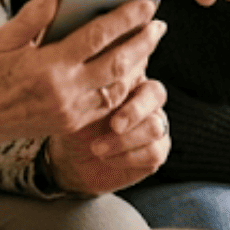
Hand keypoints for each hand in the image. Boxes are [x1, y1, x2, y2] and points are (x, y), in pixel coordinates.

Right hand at [0, 0, 163, 157]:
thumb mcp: (2, 39)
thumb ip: (32, 16)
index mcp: (47, 66)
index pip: (96, 38)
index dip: (124, 19)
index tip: (145, 3)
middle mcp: (64, 92)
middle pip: (117, 64)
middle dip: (142, 42)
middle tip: (159, 24)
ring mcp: (70, 112)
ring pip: (118, 87)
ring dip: (139, 64)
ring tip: (148, 42)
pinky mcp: (71, 124)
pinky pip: (107, 104)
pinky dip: (124, 85)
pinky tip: (131, 68)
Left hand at [47, 80, 170, 194]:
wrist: (72, 160)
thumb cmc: (75, 126)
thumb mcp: (77, 106)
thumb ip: (90, 89)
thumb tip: (93, 71)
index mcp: (129, 79)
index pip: (139, 69)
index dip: (129, 85)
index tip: (108, 102)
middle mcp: (146, 99)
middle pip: (156, 94)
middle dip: (134, 112)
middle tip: (113, 126)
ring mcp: (155, 124)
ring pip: (155, 127)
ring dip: (124, 140)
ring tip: (97, 148)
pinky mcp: (157, 151)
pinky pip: (154, 152)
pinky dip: (128, 157)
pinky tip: (107, 159)